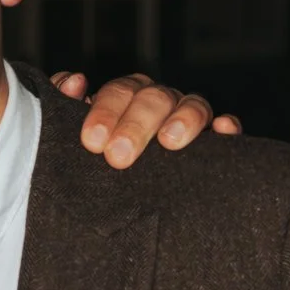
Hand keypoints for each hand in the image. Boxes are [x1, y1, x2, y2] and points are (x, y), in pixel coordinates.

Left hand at [49, 69, 242, 166]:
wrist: (117, 207)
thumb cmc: (95, 163)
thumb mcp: (75, 139)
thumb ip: (62, 108)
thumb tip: (73, 81)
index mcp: (126, 97)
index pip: (119, 91)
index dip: (105, 111)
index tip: (91, 141)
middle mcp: (159, 103)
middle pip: (154, 97)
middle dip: (135, 125)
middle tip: (119, 157)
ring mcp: (189, 119)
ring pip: (193, 105)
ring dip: (183, 118)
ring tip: (170, 142)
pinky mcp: (217, 143)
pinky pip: (227, 127)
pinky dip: (226, 126)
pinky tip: (223, 131)